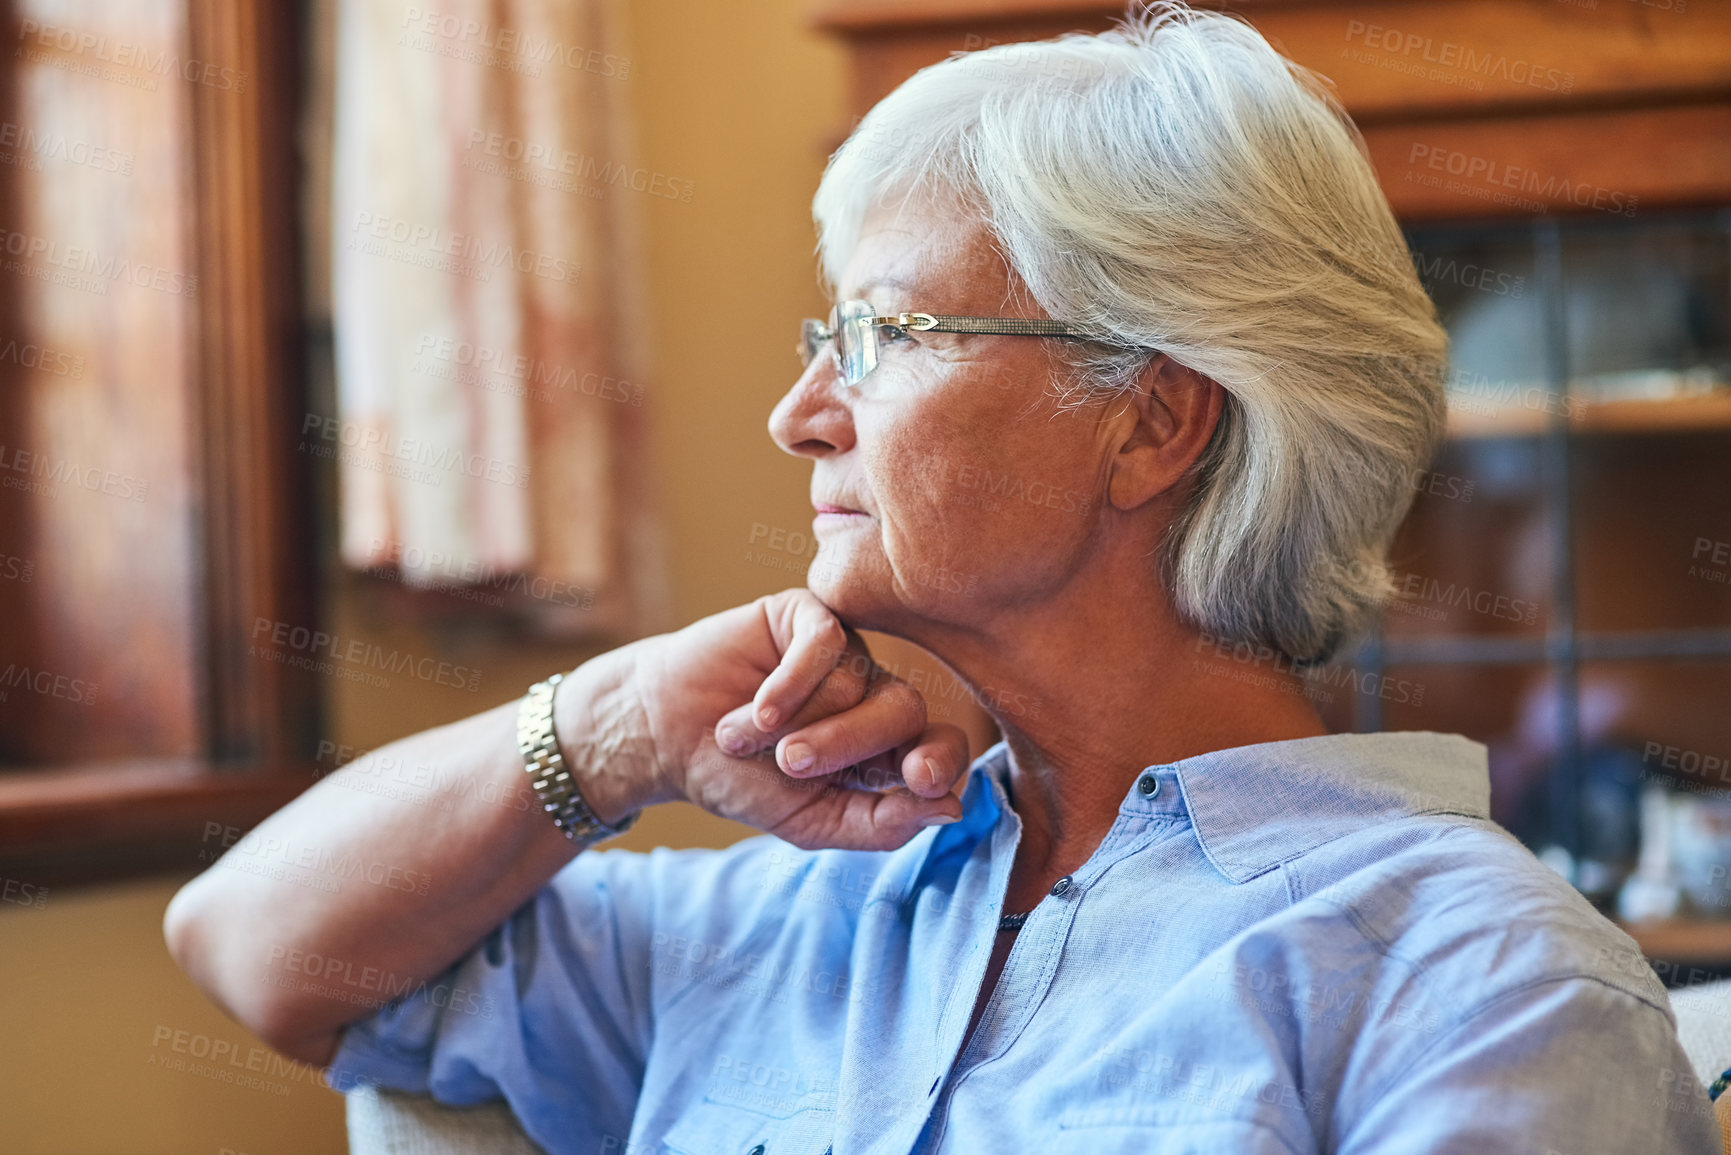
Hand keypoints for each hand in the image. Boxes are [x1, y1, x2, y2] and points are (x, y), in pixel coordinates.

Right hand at [582, 589, 968, 850]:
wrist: (667, 738)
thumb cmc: (740, 780)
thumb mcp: (809, 821)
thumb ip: (878, 824)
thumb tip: (950, 809)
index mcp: (885, 750)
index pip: (941, 748)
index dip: (940, 761)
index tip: (920, 778)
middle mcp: (873, 695)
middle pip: (905, 709)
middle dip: (846, 744)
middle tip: (789, 764)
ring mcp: (845, 653)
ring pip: (858, 679)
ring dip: (796, 720)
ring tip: (744, 735)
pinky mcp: (808, 615)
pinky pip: (826, 642)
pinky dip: (791, 683)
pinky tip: (757, 707)